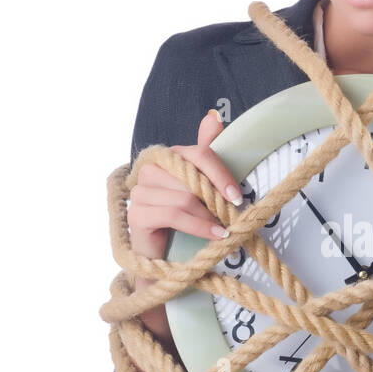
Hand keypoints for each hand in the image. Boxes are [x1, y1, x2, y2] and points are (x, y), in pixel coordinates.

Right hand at [127, 109, 243, 260]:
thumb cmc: (186, 218)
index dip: (220, 174)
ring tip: (223, 229)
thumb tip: (212, 117)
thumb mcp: (201, 185)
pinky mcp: (135, 214)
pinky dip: (198, 226)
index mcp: (167, 156)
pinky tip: (214, 235)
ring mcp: (139, 191)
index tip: (237, 196)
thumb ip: (206, 155)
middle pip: (191, 177)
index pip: (198, 154)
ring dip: (208, 216)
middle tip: (231, 217)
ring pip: (184, 198)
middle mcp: (149, 169)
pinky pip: (173, 214)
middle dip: (214, 199)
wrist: (165, 254)